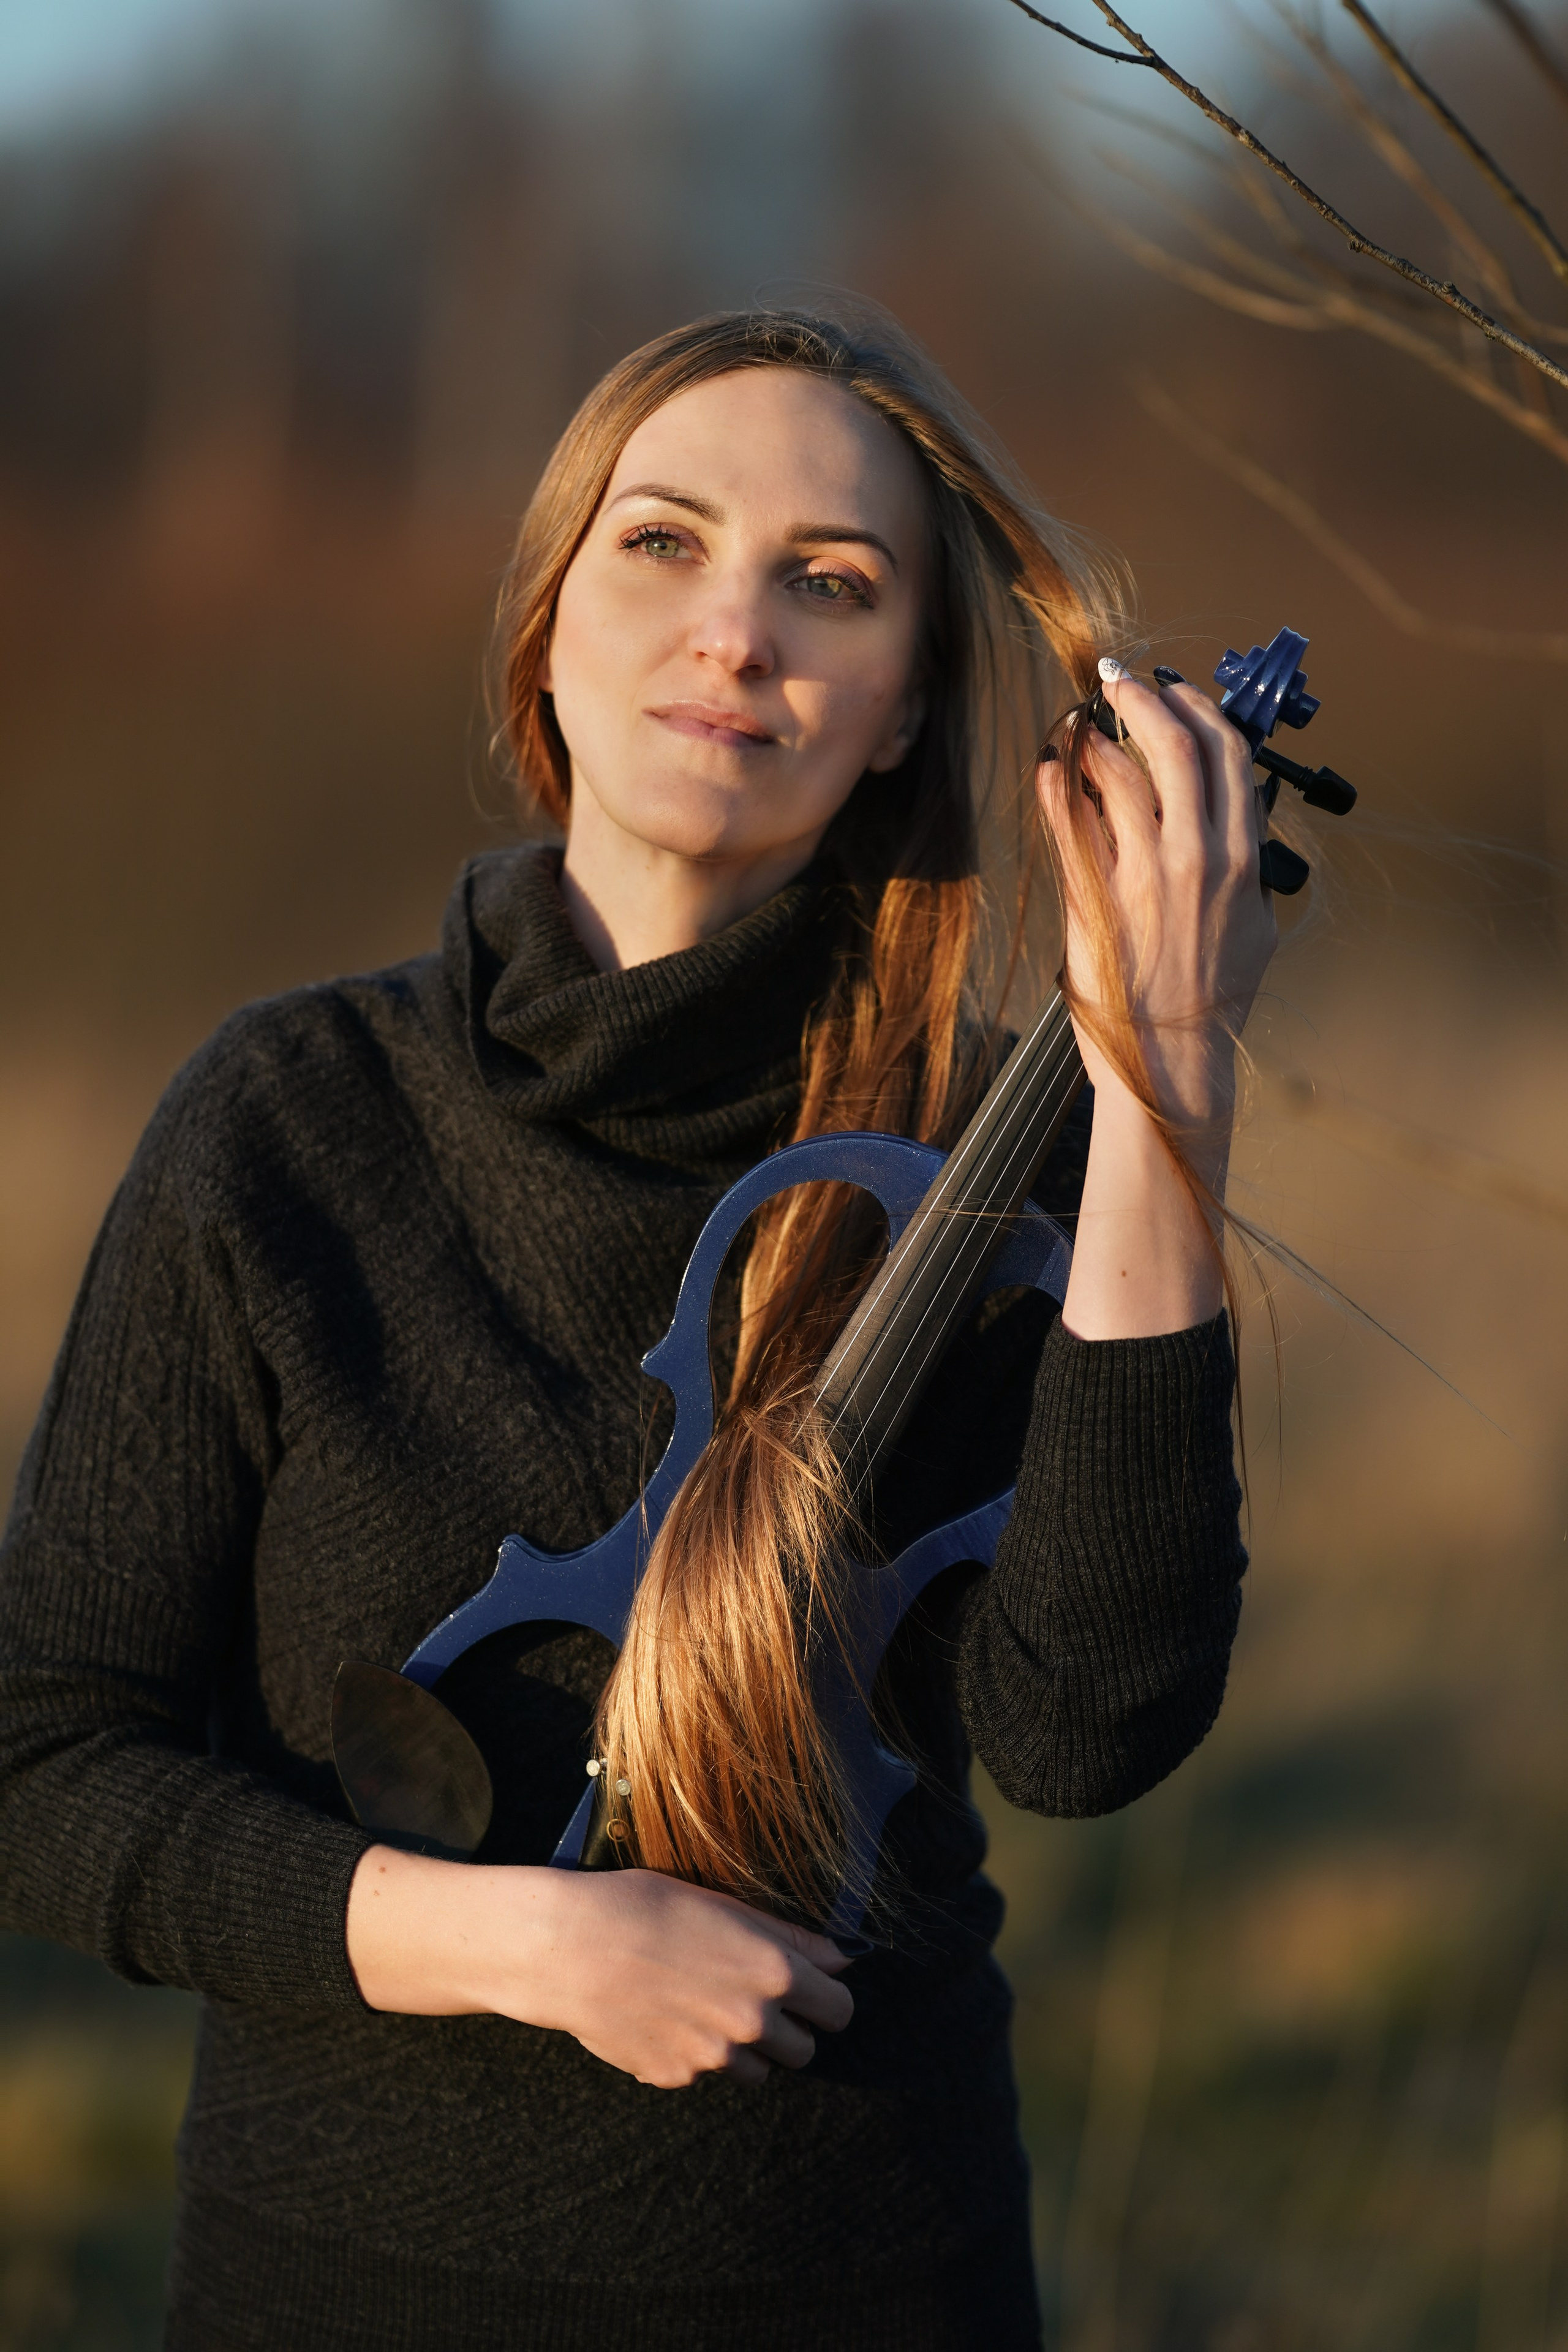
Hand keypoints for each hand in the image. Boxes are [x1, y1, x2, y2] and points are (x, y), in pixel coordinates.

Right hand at [346, 1845, 853, 2089]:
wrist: (568, 1947)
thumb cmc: (644, 1908)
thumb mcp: (723, 1905)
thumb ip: (788, 1938)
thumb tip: (840, 1959)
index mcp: (774, 1973)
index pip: (840, 2010)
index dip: (827, 1998)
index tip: (810, 1989)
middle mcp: (753, 2023)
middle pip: (805, 2050)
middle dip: (788, 2028)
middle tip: (753, 1998)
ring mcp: (714, 2058)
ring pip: (759, 2071)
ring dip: (745, 2047)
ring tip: (705, 2006)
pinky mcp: (676, 2078)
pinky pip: (705, 2074)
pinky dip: (695, 2054)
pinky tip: (666, 2017)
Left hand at [1038, 660, 1277, 1171]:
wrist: (1171, 1060)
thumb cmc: (1212, 1003)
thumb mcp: (1255, 930)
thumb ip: (1246, 875)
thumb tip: (1238, 834)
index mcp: (1241, 860)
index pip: (1228, 757)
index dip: (1200, 710)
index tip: (1178, 692)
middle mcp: (1196, 857)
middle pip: (1176, 746)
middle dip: (1146, 699)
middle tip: (1119, 680)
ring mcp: (1143, 876)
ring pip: (1119, 776)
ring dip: (1095, 737)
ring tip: (1080, 725)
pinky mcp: (1095, 899)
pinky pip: (1070, 823)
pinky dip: (1057, 785)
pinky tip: (1050, 768)